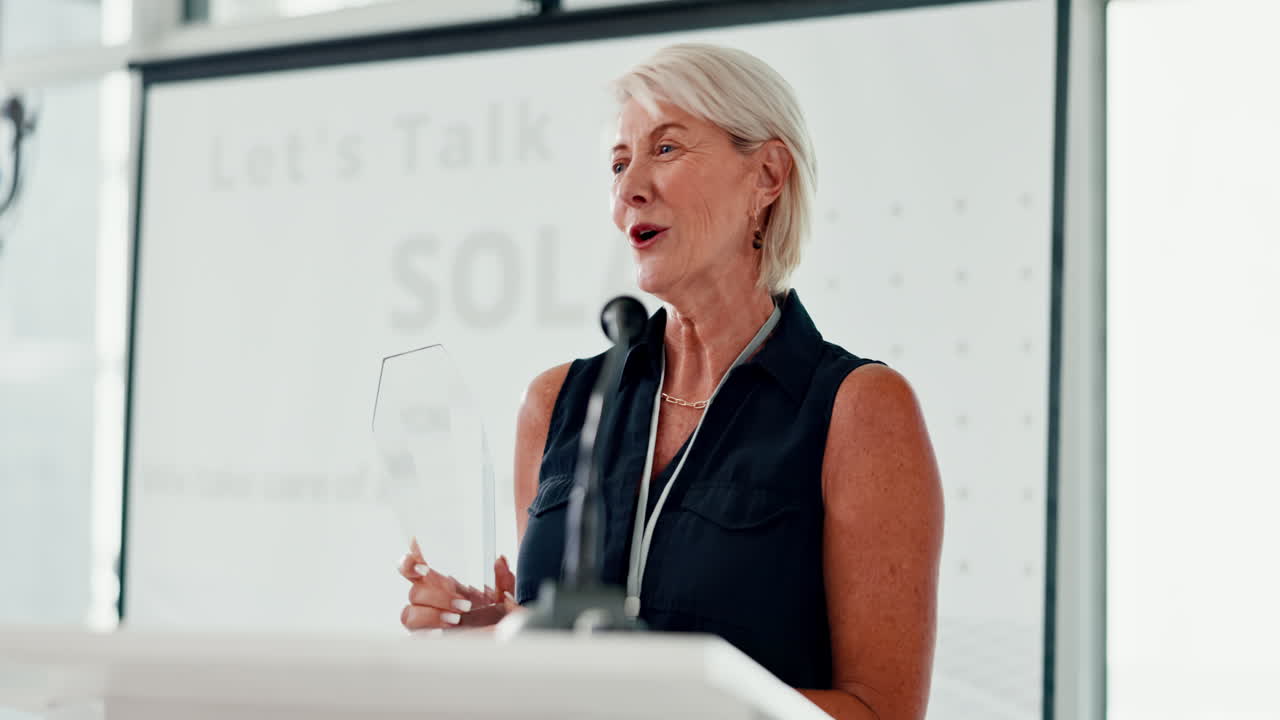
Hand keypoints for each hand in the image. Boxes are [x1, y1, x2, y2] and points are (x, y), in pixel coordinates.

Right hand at [399, 540, 518, 630]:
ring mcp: (424, 622)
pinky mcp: (425, 640)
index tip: (422, 568)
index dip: (409, 564)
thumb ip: (503, 578)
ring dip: (432, 616)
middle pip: (414, 593)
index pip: (412, 569)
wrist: (500, 643)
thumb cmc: (495, 619)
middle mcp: (428, 601)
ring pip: (409, 615)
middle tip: (463, 605)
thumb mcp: (503, 596)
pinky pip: (414, 637)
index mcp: (439, 585)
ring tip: (455, 620)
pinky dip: (427, 634)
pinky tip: (442, 634)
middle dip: (438, 598)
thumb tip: (500, 561)